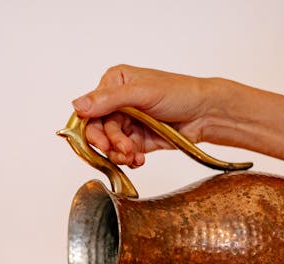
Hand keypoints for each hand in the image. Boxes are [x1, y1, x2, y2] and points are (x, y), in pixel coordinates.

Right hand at [72, 65, 223, 166]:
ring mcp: (127, 122)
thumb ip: (108, 100)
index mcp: (114, 83)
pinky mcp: (136, 139)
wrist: (206, 113)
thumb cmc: (180, 93)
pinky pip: (122, 154)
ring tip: (133, 155)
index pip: (89, 108)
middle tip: (122, 150)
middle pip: (98, 130)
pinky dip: (128, 160)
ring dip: (119, 153)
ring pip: (109, 144)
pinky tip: (138, 160)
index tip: (100, 142)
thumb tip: (77, 105)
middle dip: (109, 143)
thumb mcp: (141, 93)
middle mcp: (117, 102)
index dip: (91, 128)